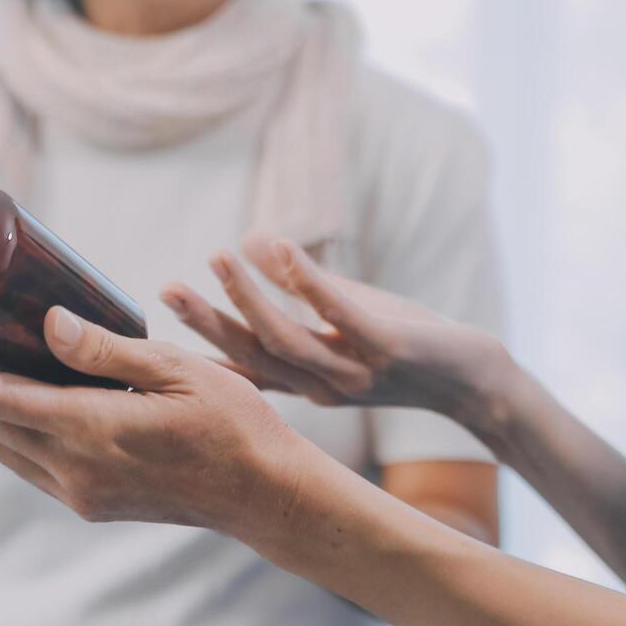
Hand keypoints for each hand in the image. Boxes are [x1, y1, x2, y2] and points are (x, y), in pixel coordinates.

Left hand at [0, 311, 307, 531]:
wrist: (264, 497)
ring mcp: (78, 493)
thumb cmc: (234, 425)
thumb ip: (107, 350)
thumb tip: (48, 324)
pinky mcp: (89, 502)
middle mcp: (72, 470)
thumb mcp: (179, 372)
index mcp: (91, 431)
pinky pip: (26, 461)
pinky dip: (4, 424)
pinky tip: (7, 393)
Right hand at [160, 233, 511, 427]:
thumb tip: (249, 239)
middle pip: (251, 354)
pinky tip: (284, 249)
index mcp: (304, 382)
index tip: (151, 330)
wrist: (473, 380)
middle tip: (167, 290)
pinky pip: (340, 315)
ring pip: (286, 339)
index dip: (198, 349)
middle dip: (206, 322)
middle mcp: (320, 385)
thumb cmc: (403, 346)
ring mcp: (353, 371)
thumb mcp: (343, 317)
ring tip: (220, 257)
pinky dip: (308, 283)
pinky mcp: (387, 349)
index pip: (241, 368)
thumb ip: (298, 289)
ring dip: (249, 297)